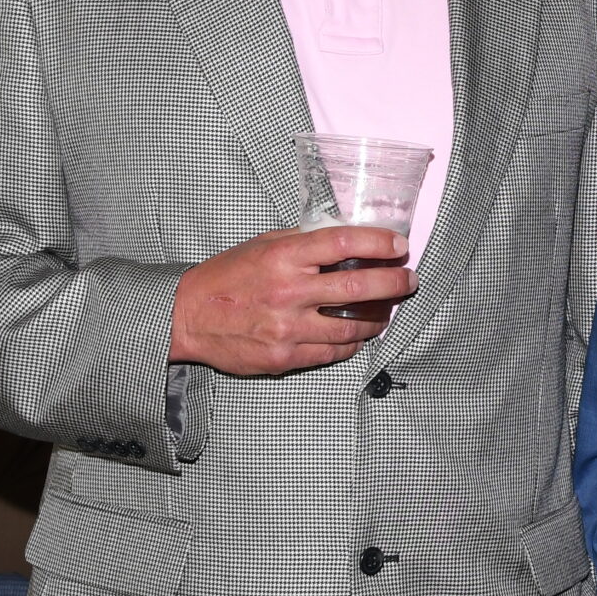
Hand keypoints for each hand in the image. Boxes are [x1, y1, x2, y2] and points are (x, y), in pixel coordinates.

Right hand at [169, 225, 414, 376]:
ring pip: (352, 326)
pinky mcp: (284, 357)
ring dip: (378, 318)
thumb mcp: (262, 245)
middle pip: (358, 285)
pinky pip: (332, 352)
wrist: (187, 317)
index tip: (399, 245)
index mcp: (284, 256)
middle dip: (394, 283)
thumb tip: (346, 238)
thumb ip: (303, 242)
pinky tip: (358, 334)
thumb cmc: (226, 277)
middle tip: (408, 280)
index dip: (379, 242)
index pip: (344, 242)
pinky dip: (351, 343)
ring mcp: (287, 328)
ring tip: (387, 311)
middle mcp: (289, 291)